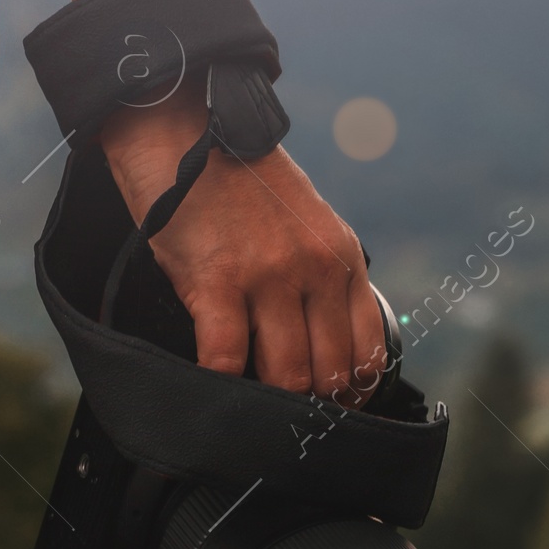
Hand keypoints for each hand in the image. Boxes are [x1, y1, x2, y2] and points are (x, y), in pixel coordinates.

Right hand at [100, 88, 386, 401]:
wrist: (181, 128)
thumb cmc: (236, 180)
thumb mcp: (304, 223)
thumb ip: (319, 279)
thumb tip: (319, 348)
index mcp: (342, 258)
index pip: (366, 351)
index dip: (351, 395)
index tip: (330, 412)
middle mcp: (315, 270)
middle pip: (328, 374)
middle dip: (308, 407)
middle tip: (283, 420)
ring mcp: (269, 277)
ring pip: (286, 377)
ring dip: (266, 403)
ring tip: (248, 412)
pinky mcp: (217, 282)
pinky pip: (226, 360)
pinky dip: (219, 387)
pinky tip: (211, 392)